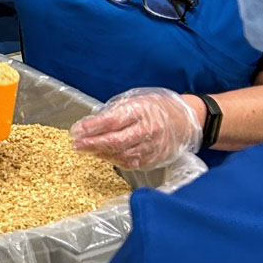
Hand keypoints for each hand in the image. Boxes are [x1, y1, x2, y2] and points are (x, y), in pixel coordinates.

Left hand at [70, 87, 201, 168]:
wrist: (187, 120)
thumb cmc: (157, 106)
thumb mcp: (136, 99)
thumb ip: (116, 110)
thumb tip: (92, 122)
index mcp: (141, 110)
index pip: (112, 120)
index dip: (91, 127)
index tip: (76, 130)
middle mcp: (148, 130)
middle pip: (115, 141)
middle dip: (92, 143)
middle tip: (76, 144)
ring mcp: (153, 146)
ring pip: (122, 154)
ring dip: (101, 153)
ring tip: (85, 149)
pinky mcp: (157, 158)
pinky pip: (133, 163)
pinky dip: (115, 160)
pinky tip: (103, 155)